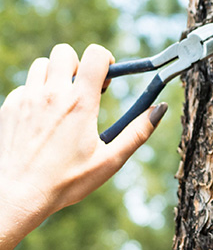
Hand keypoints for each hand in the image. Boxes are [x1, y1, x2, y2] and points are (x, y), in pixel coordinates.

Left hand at [0, 44, 166, 249]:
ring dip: (54, 75)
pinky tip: (42, 118)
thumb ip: (138, 132)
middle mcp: (51, 94)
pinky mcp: (8, 107)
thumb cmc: (65, 182)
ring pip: (41, 65)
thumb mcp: (110, 160)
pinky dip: (35, 94)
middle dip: (77, 65)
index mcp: (79, 103)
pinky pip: (24, 86)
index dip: (105, 59)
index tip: (106, 79)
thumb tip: (160, 109)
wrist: (16, 197)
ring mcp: (26, 99)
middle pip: (64, 52)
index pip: (94, 55)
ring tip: (62, 101)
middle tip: (83, 89)